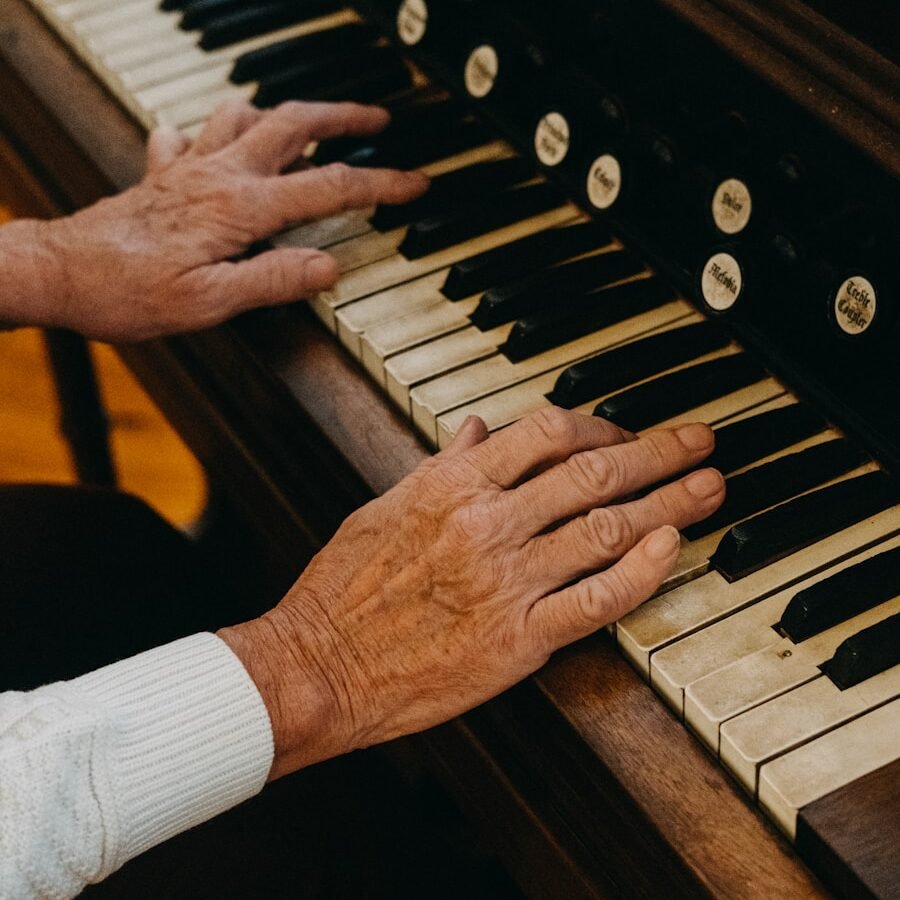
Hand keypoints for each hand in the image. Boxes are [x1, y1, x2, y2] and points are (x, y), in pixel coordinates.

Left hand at [6, 100, 426, 339]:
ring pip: (244, 116)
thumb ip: (274, 280)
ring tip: (310, 122)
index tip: (414, 183)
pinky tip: (218, 141)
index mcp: (240, 208)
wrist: (59, 274)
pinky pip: (192, 135)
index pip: (328, 188)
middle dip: (342, 118)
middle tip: (376, 121)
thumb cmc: (128, 293)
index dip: (379, 185)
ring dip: (284, 113)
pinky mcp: (161, 174)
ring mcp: (187, 169)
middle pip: (293, 125)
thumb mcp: (210, 303)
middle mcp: (217, 176)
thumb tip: (328, 267)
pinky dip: (214, 130)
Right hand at [219, 408, 724, 778]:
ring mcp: (507, 581)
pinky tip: (672, 549)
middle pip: (593, 473)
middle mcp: (488, 524)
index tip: (624, 432)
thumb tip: (477, 429)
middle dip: (657, 453)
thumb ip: (441, 465)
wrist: (320, 665)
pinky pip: (596, 600)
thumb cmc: (344, 588)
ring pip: (608, 529)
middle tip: (700, 443)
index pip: (547, 433)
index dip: (600, 425)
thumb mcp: (386, 506)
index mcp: (454, 486)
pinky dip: (641, 572)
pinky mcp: (519, 638)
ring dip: (668, 504)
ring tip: (709, 488)